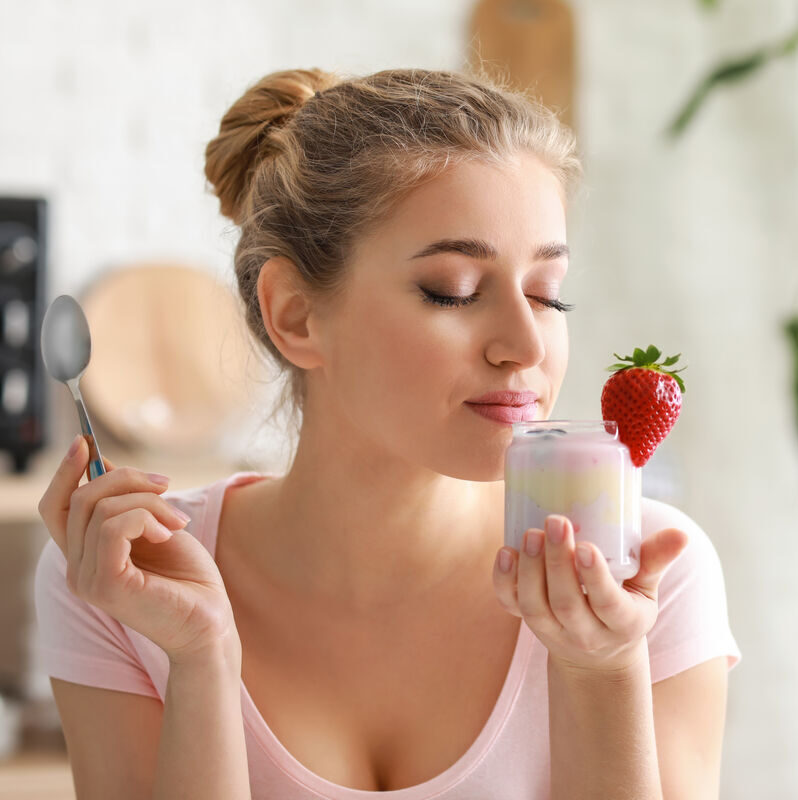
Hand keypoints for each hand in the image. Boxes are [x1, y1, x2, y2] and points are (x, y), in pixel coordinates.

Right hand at [37, 436, 239, 663]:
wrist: (210, 620)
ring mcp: (88, 580)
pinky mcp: (107, 586)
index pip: (56, 508)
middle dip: (126, 479)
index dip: (66, 473)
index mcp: (85, 555)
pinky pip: (113, 527)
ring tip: (177, 521)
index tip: (85, 442)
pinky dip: (147, 517)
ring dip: (148, 501)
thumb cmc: (187, 576)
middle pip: (80, 499)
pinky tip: (169, 532)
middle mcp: (77, 569)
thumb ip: (126, 501)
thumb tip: (102, 459)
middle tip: (166, 484)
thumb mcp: (155, 525)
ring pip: (101, 509)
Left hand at [492, 514, 688, 672]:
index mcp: (622, 623)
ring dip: (529, 569)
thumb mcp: (645, 589)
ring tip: (530, 533)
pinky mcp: (529, 623)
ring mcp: (553, 631)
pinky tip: (504, 552)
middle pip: (566, 603)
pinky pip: (511, 606)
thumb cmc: (624, 606)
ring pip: (535, 606)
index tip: (585, 546)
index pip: (607, 603)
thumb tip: (680, 533)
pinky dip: (504, 582)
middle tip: (554, 522)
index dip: (594, 577)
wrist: (596, 654)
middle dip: (556, 562)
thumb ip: (655, 559)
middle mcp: (585, 633)